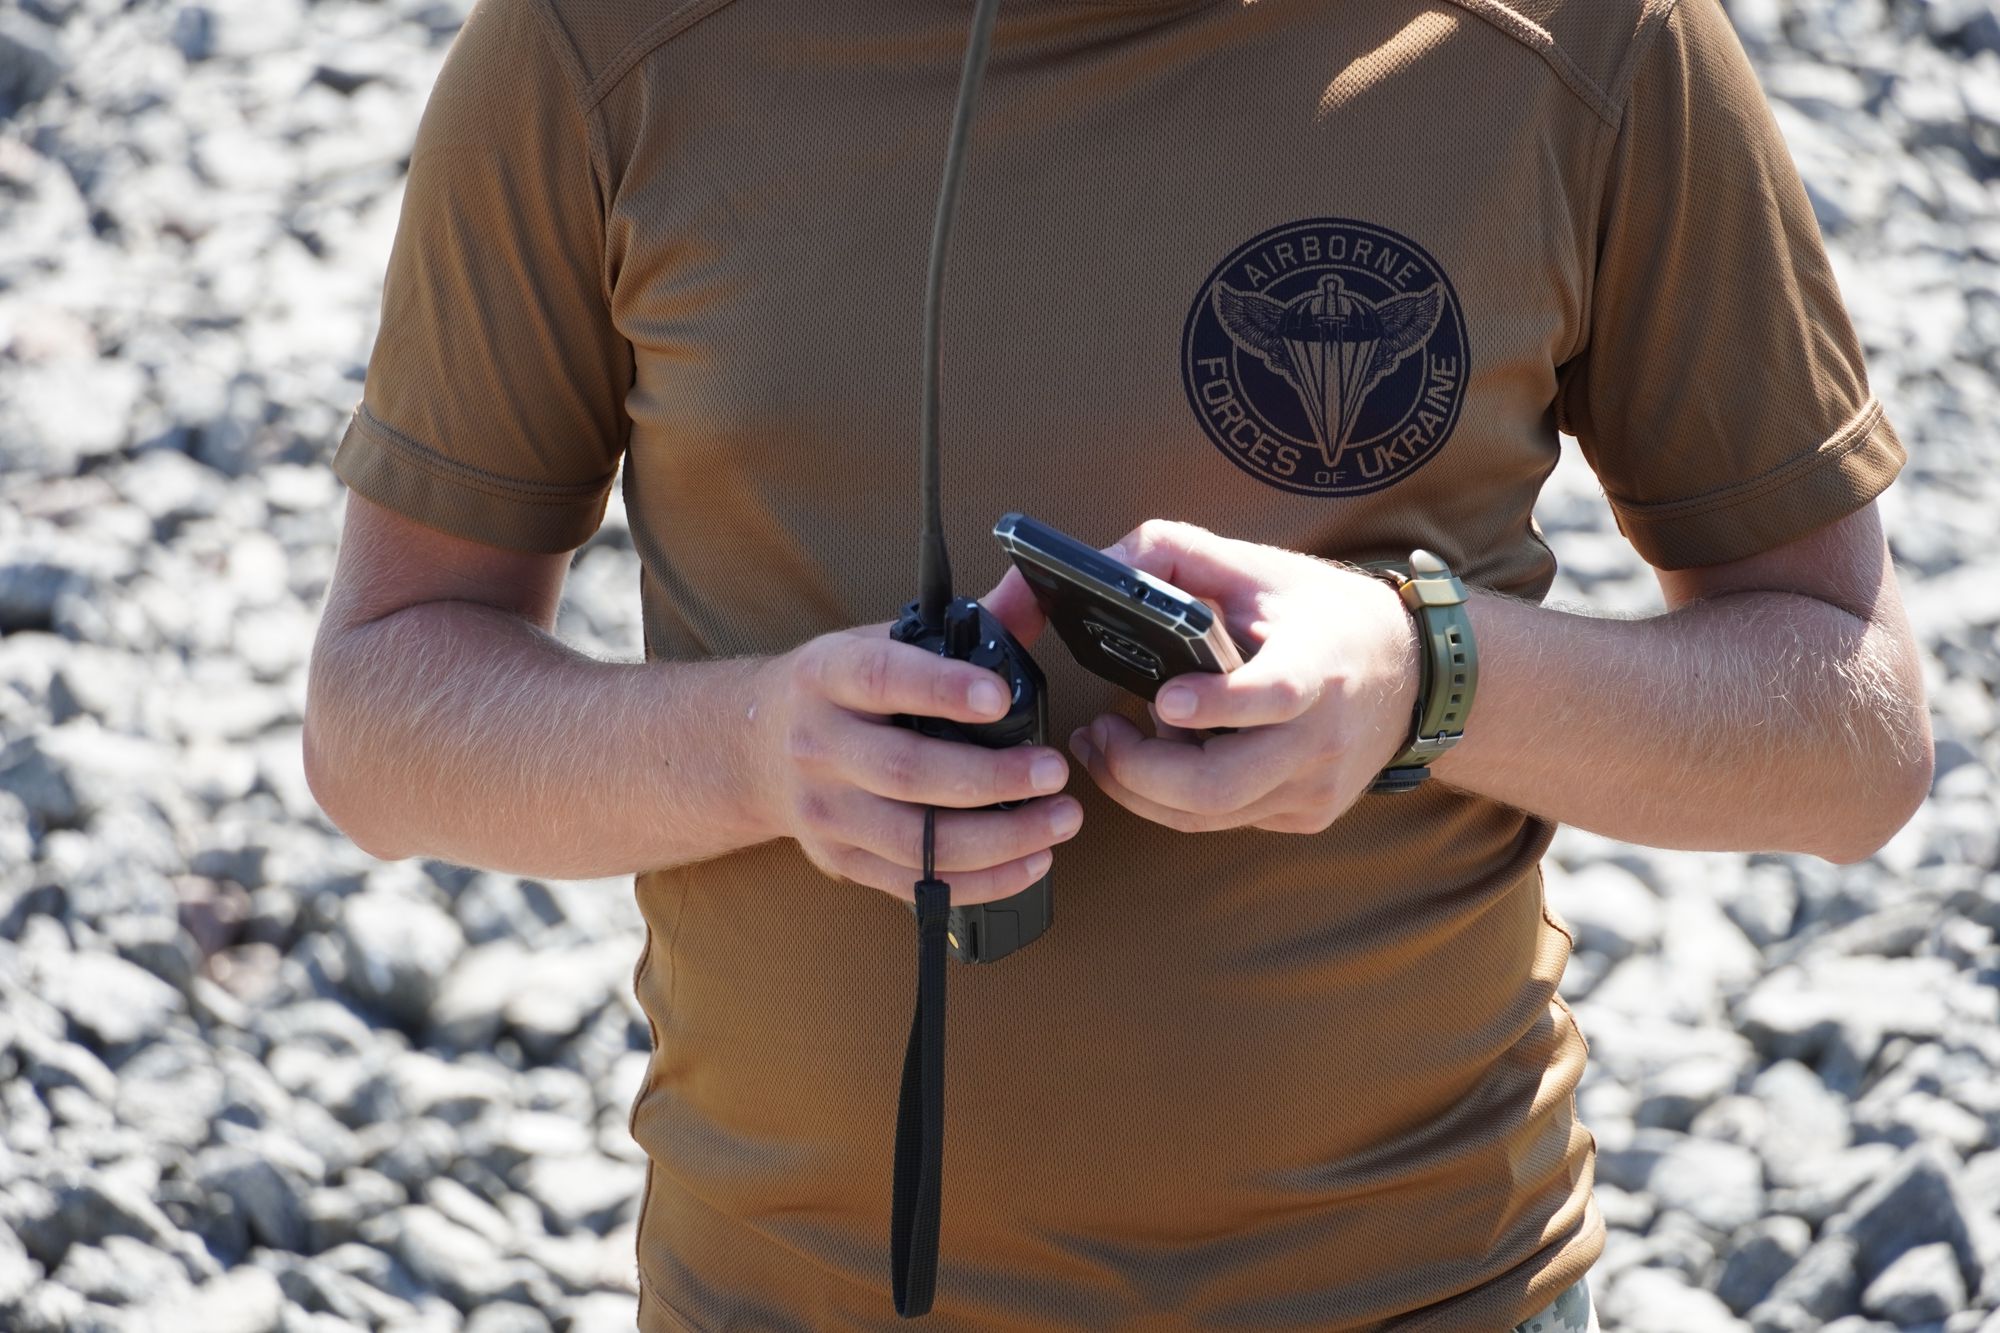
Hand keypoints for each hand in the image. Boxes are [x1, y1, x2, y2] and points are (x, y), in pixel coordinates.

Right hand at [750, 571, 1077, 902]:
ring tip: (1060, 820)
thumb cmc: (842, 692)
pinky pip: (918, 883)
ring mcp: (827, 812)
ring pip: (916, 841)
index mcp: (828, 676)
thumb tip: (1037, 583)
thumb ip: (970, 620)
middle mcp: (819, 746)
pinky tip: (1032, 861)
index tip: (999, 698)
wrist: (755, 751)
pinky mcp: (843, 861)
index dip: (941, 689)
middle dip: (991, 778)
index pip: (881, 678)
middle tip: (1054, 772)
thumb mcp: (885, 642)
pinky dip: (982, 881)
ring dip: (999, 839)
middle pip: (905, 772)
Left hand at [1067, 519, 1420, 833]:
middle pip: (1220, 784)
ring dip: (1138, 788)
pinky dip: (1175, 797)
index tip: (1163, 698)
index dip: (1217, 703)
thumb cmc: (1323, 615)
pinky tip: (1158, 758)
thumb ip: (1178, 552)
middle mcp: (1322, 738)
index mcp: (1322, 666)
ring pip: (1208, 815)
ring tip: (1103, 745)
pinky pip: (1223, 821)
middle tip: (1096, 732)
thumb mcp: (1260, 567)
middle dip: (1136, 769)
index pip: (1275, 694)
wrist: (1412, 673)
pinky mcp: (1306, 816)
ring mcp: (1315, 787)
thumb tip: (1103, 562)